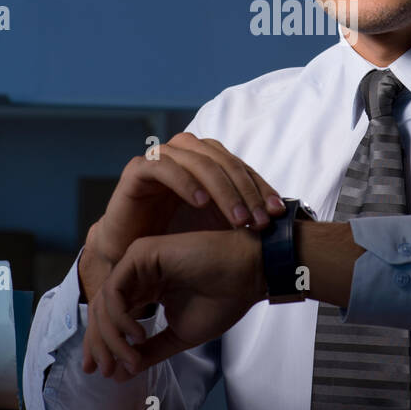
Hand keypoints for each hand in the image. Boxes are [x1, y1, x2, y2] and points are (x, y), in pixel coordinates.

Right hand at [79, 135, 285, 302]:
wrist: (129, 255)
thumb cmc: (173, 238)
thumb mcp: (214, 225)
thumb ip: (241, 213)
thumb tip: (282, 214)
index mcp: (205, 162)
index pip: (239, 166)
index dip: (261, 186)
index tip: (278, 212)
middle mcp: (184, 154)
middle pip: (222, 160)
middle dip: (246, 190)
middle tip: (261, 219)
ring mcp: (160, 159)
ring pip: (198, 161)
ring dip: (222, 188)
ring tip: (238, 216)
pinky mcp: (137, 170)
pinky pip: (163, 166)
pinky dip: (184, 182)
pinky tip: (201, 202)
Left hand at [82, 229, 265, 378]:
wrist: (247, 275)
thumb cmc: (222, 300)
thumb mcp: (179, 335)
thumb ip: (150, 351)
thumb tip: (121, 373)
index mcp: (146, 288)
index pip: (111, 317)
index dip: (102, 345)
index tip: (102, 373)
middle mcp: (137, 274)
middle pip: (100, 310)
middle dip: (100, 344)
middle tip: (106, 370)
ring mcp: (137, 261)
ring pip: (104, 302)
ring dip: (111, 336)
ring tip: (130, 357)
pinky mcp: (141, 253)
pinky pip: (115, 290)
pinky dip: (120, 317)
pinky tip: (138, 334)